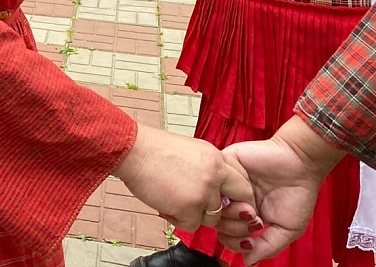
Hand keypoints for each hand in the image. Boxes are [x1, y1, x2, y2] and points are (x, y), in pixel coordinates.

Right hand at [114, 124, 252, 232]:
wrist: (133, 150)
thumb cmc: (155, 150)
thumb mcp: (192, 151)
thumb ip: (210, 169)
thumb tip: (220, 192)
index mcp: (216, 157)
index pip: (243, 181)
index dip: (237, 194)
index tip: (225, 198)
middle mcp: (215, 173)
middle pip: (240, 201)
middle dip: (228, 210)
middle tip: (207, 207)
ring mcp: (204, 191)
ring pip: (214, 218)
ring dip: (196, 214)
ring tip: (175, 199)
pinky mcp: (189, 207)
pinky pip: (192, 226)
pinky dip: (178, 219)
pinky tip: (166, 204)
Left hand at [215, 117, 344, 263]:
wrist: (301, 162)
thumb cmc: (298, 194)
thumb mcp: (287, 230)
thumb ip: (267, 247)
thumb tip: (247, 262)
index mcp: (245, 216)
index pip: (226, 235)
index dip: (234, 242)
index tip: (251, 240)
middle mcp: (234, 199)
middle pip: (216, 220)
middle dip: (233, 228)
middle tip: (253, 222)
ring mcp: (228, 182)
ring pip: (212, 201)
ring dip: (229, 210)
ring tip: (250, 209)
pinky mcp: (226, 162)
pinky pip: (214, 177)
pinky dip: (229, 188)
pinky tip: (245, 192)